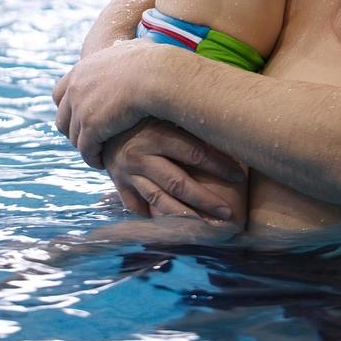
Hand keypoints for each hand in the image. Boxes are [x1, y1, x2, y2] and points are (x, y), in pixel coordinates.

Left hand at [53, 40, 156, 167]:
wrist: (157, 75)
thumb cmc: (154, 61)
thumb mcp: (135, 48)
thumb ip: (127, 50)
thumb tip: (136, 46)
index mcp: (82, 70)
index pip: (60, 93)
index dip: (68, 107)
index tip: (80, 116)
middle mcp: (75, 89)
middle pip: (62, 117)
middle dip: (73, 130)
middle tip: (89, 139)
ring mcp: (81, 109)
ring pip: (74, 137)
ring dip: (85, 147)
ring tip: (98, 154)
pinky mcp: (91, 128)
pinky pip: (86, 150)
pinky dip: (93, 158)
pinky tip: (104, 162)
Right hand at [103, 119, 245, 220]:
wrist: (100, 117)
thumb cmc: (143, 111)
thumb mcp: (164, 111)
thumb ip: (188, 121)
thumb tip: (226, 128)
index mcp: (156, 134)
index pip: (194, 153)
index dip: (219, 166)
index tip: (240, 176)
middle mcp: (141, 156)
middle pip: (179, 183)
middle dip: (206, 200)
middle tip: (229, 215)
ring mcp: (128, 173)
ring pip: (160, 200)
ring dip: (185, 217)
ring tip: (207, 228)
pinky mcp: (119, 183)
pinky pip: (137, 206)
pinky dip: (152, 219)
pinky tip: (172, 230)